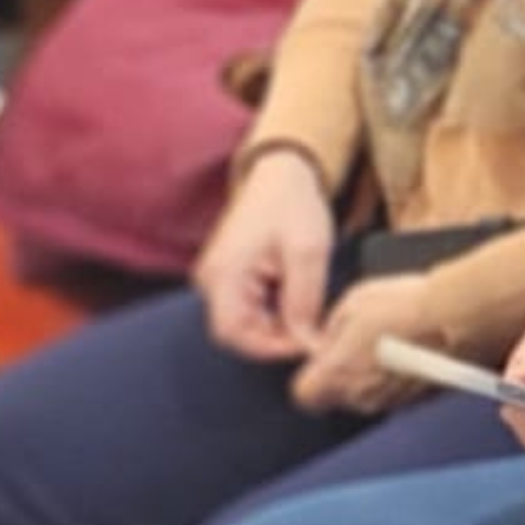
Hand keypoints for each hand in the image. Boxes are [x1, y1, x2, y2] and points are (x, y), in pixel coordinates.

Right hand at [191, 152, 336, 361]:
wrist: (281, 177)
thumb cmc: (292, 205)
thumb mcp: (308, 252)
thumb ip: (305, 301)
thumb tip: (308, 344)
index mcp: (223, 272)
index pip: (232, 332)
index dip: (268, 348)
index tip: (305, 344)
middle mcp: (211, 280)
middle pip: (237, 333)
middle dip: (275, 340)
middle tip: (313, 336)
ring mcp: (218, 281)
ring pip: (244, 325)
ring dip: (277, 330)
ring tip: (311, 319)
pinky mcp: (230, 280)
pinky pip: (248, 311)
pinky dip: (274, 317)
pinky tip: (299, 308)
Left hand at [289, 274, 443, 414]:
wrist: (460, 317)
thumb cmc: (406, 307)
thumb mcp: (352, 303)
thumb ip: (332, 330)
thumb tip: (330, 340)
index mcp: (335, 377)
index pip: (304, 395)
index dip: (313, 375)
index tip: (323, 357)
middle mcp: (363, 399)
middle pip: (341, 396)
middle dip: (347, 372)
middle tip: (362, 339)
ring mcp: (395, 404)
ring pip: (372, 394)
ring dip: (377, 373)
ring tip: (395, 338)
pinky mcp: (423, 401)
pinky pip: (402, 392)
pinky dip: (405, 375)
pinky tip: (417, 347)